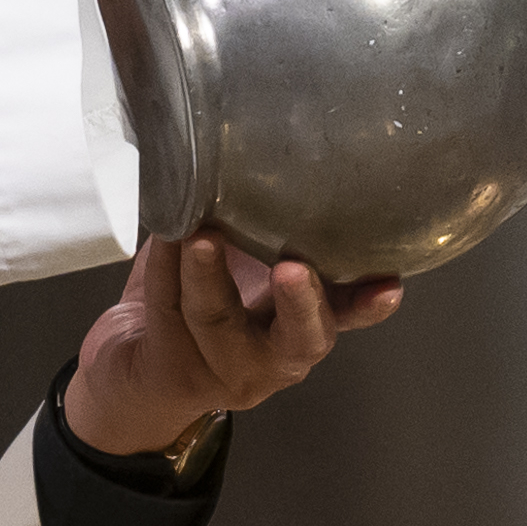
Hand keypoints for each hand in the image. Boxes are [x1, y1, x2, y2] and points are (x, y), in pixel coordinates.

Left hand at [58, 238, 406, 456]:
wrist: (138, 363)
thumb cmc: (203, 302)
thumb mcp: (249, 268)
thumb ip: (271, 235)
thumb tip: (287, 154)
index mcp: (304, 326)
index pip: (348, 315)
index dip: (369, 303)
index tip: (388, 285)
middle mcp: (276, 357)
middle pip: (301, 340)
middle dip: (300, 303)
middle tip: (293, 268)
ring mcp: (226, 371)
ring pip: (220, 321)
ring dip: (209, 273)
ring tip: (202, 235)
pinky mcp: (175, 370)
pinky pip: (170, 313)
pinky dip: (168, 269)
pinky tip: (168, 236)